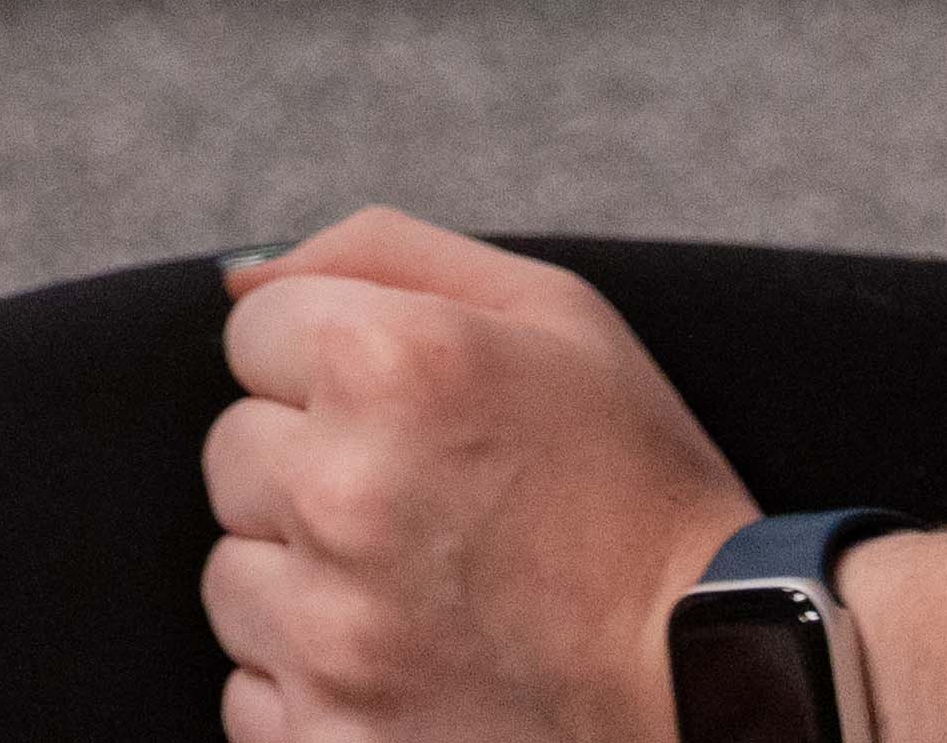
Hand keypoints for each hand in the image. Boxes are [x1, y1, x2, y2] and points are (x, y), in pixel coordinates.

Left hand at [204, 211, 749, 742]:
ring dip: (305, 583)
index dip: (332, 367)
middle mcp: (341, 493)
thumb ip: (380, 252)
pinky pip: (253, 693)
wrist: (714, 684)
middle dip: (311, 470)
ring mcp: (330, 633)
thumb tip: (244, 277)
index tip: (410, 414)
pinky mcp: (327, 740)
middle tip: (427, 507)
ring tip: (423, 593)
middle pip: (232, 454)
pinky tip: (408, 670)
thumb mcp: (553, 314)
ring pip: (233, 578)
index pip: (252, 334)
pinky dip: (315, 687)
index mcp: (388, 364)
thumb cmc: (639, 491)